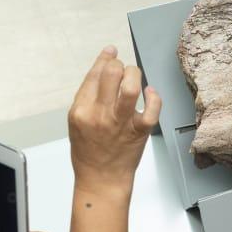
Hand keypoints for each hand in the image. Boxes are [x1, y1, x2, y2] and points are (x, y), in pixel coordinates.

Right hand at [68, 47, 161, 198]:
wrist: (101, 179)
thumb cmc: (89, 151)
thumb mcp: (77, 122)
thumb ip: (87, 98)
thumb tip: (101, 70)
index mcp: (81, 110)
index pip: (93, 75)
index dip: (105, 59)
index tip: (111, 52)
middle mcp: (100, 115)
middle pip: (111, 75)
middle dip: (119, 65)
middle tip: (123, 69)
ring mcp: (120, 123)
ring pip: (130, 88)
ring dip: (135, 75)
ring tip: (135, 76)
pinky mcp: (138, 132)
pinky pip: (151, 110)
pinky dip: (154, 97)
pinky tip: (150, 93)